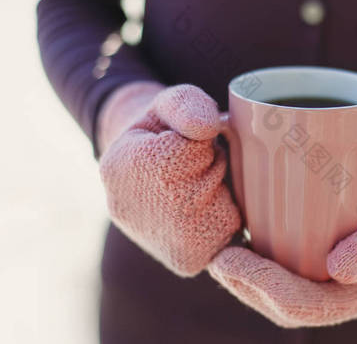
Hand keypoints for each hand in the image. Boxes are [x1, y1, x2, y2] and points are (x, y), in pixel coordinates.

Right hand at [99, 83, 240, 276]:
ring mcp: (154, 241)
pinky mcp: (187, 260)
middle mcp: (131, 212)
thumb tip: (205, 128)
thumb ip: (187, 103)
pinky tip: (205, 210)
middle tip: (192, 168)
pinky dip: (228, 216)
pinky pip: (230, 231)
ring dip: (220, 192)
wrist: (151, 175)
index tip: (180, 145)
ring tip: (196, 186)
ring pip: (221, 208)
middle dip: (210, 168)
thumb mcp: (171, 103)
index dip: (197, 144)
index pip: (185, 152)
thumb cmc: (167, 133)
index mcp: (119, 167)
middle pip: (204, 184)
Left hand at [208, 118, 356, 326]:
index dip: (263, 289)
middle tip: (216, 256)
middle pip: (284, 305)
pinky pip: (283, 268)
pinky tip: (237, 235)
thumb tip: (337, 270)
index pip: (306, 307)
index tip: (229, 259)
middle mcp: (342, 293)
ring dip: (245, 279)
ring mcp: (330, 278)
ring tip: (218, 251)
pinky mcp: (319, 257)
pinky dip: (257, 259)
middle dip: (246, 287)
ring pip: (278, 291)